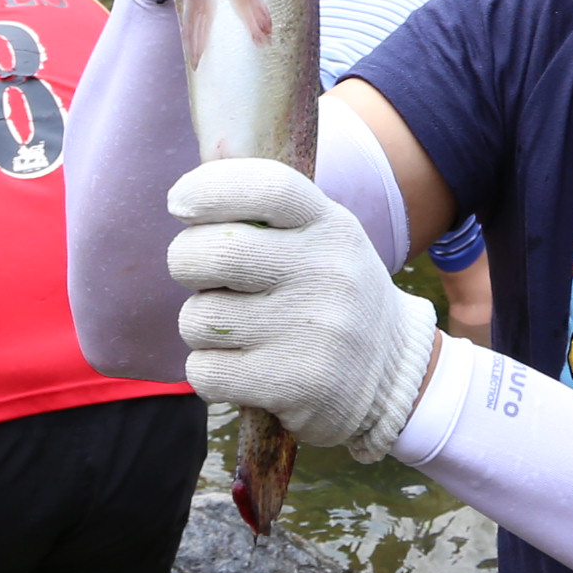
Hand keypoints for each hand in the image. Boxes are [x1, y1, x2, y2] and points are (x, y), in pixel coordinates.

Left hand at [169, 159, 437, 462]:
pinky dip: (209, 372)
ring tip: (236, 329)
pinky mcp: (296, 385)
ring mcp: (314, 332)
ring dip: (200, 326)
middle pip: (214, 253)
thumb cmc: (331, 295)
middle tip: (202, 277)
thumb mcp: (322, 240)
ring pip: (200, 319)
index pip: (267, 187)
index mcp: (332, 226)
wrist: (392, 375)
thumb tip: (187, 194)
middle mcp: (328, 273)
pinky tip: (242, 369)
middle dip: (186, 262)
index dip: (209, 188)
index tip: (180, 203)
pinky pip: (205, 371)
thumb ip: (266, 215)